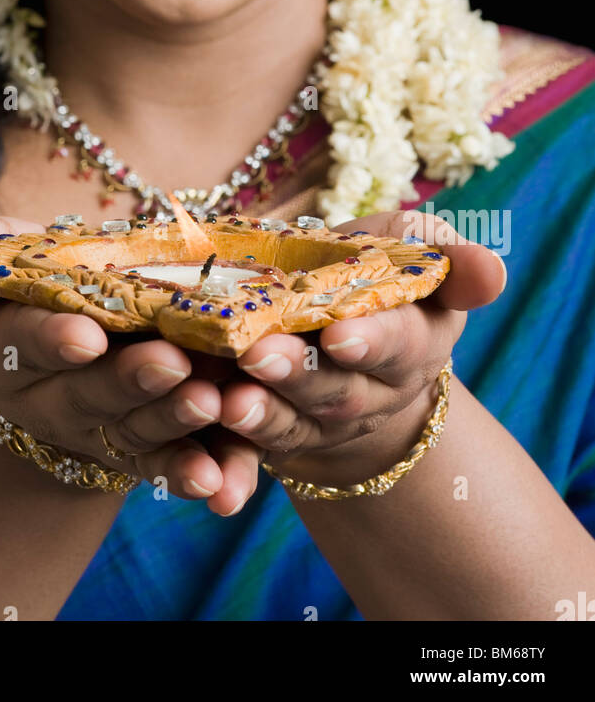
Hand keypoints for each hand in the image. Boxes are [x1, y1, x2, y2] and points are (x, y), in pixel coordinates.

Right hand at [0, 216, 259, 514]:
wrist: (53, 325)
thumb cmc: (13, 275)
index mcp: (4, 348)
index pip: (25, 343)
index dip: (52, 339)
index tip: (83, 333)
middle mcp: (50, 397)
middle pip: (89, 392)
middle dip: (128, 380)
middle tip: (169, 362)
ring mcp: (100, 425)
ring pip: (136, 429)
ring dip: (173, 422)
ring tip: (211, 401)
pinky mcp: (145, 444)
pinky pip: (170, 464)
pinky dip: (197, 473)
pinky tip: (225, 481)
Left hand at [217, 210, 506, 487]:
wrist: (347, 333)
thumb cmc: (381, 272)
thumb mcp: (415, 254)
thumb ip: (448, 257)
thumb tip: (492, 269)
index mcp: (416, 343)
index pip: (400, 343)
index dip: (372, 341)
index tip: (339, 334)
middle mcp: (374, 393)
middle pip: (338, 392)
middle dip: (300, 375)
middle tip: (259, 354)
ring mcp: (324, 422)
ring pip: (294, 423)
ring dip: (261, 413)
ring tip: (228, 398)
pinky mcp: (279, 436)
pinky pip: (255, 447)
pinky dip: (231, 442)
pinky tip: (208, 420)